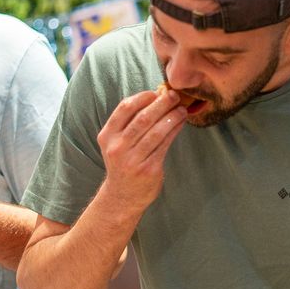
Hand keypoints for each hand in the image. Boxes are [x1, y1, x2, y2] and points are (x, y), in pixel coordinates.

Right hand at [96, 87, 186, 212]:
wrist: (122, 196)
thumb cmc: (123, 163)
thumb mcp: (116, 143)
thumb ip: (129, 123)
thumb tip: (155, 98)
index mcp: (107, 136)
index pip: (124, 108)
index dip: (142, 97)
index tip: (156, 93)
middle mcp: (117, 147)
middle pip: (143, 118)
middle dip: (161, 104)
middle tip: (174, 95)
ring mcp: (133, 160)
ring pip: (156, 132)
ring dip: (172, 117)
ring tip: (182, 109)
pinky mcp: (148, 169)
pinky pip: (165, 145)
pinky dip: (174, 131)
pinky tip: (180, 123)